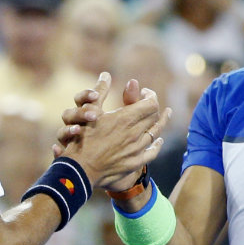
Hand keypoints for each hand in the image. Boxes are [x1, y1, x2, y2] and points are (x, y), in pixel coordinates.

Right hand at [57, 73, 171, 191]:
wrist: (80, 169)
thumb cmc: (82, 139)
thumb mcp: (90, 112)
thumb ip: (100, 92)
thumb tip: (106, 75)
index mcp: (126, 118)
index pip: (150, 103)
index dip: (150, 95)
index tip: (144, 93)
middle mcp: (135, 133)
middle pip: (155, 117)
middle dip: (155, 107)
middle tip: (152, 104)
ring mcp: (137, 149)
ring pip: (155, 133)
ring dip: (159, 123)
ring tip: (163, 117)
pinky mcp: (135, 162)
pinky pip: (152, 152)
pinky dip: (157, 144)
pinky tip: (158, 141)